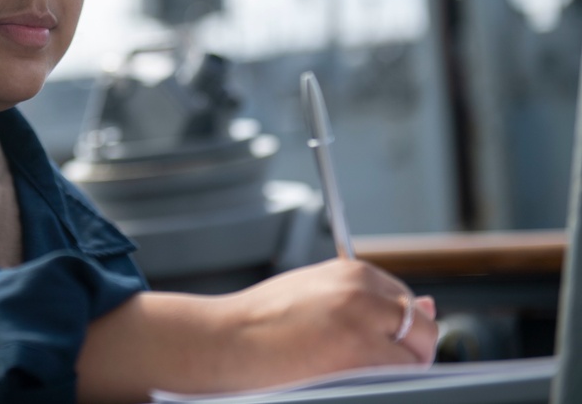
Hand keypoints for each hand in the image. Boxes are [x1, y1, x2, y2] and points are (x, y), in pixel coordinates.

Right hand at [207, 258, 437, 390]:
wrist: (225, 340)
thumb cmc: (262, 322)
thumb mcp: (317, 294)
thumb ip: (369, 299)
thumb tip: (429, 307)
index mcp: (354, 271)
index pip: (407, 304)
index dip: (396, 333)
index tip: (374, 347)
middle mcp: (363, 291)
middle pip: (422, 329)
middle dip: (408, 352)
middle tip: (367, 366)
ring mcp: (363, 323)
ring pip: (417, 355)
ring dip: (398, 370)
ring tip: (351, 371)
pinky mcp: (360, 356)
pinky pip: (401, 376)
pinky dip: (388, 383)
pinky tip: (351, 380)